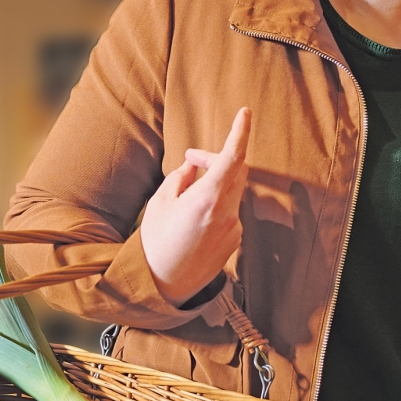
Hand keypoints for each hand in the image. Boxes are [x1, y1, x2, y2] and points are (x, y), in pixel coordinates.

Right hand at [140, 107, 250, 305]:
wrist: (162, 286)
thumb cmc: (155, 243)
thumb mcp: (160, 202)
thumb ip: (182, 177)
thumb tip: (196, 167)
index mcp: (207, 199)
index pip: (233, 157)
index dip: (240, 132)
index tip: (245, 113)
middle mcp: (226, 213)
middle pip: (235, 172)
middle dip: (216, 159)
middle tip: (191, 160)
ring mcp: (234, 229)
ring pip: (232, 192)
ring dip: (215, 183)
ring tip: (187, 193)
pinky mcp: (234, 242)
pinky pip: (229, 212)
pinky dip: (216, 204)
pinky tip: (193, 218)